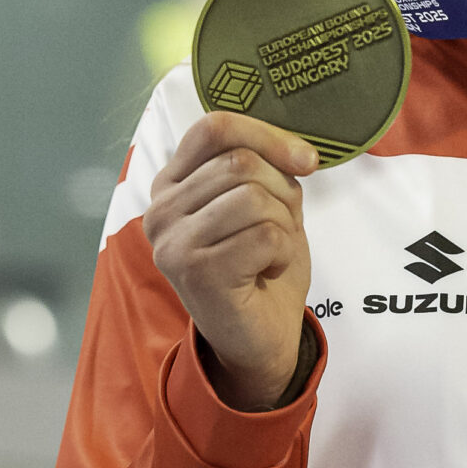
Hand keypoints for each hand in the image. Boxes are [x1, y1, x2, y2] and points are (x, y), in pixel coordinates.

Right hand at [145, 114, 317, 407]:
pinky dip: (282, 253)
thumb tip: (301, 152)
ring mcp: (173, 241)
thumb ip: (267, 168)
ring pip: (253, 197)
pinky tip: (266, 272)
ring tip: (269, 254)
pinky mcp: (194, 271)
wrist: (260, 339)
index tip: (305, 161)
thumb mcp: (266, 205)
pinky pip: (264, 235)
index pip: (214, 128)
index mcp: (172, 184)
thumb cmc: (262, 268)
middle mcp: (161, 209)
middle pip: (241, 163)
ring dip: (282, 226)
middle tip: (278, 232)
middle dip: (281, 194)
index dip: (266, 135)